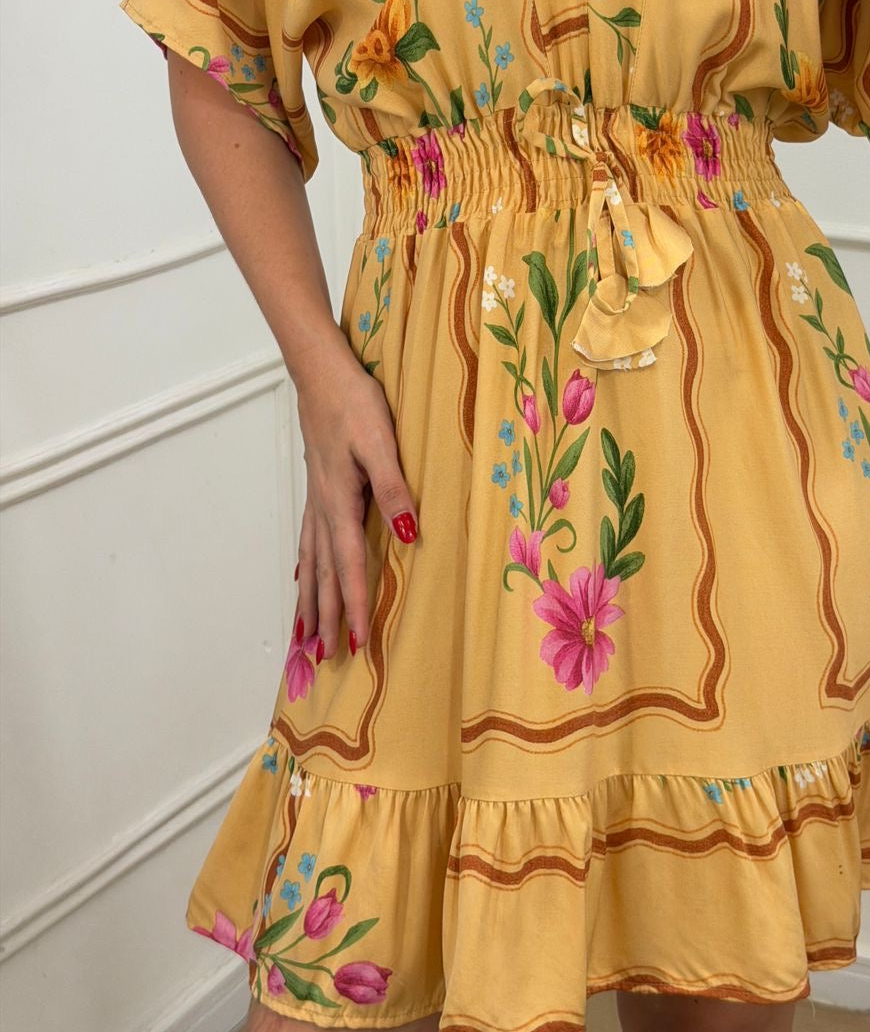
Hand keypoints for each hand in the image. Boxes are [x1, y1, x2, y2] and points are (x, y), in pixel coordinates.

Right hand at [291, 336, 418, 663]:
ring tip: (306, 635)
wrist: (322, 372)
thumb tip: (408, 536)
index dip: (355, 607)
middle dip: (327, 617)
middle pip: (324, 574)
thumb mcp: (382, 443)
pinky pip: (307, 540)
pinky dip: (304, 567)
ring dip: (311, 600)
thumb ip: (395, 490)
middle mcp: (324, 508)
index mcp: (341, 503)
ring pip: (311, 562)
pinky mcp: (317, 485)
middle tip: (326, 659)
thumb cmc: (355, 403)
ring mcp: (316, 498)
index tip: (358, 645)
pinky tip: (300, 577)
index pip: (349, 567)